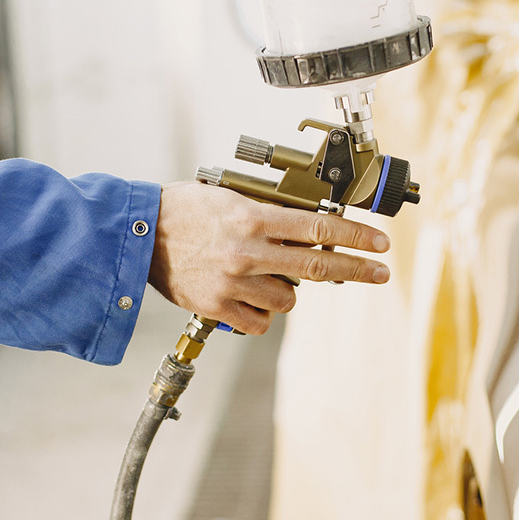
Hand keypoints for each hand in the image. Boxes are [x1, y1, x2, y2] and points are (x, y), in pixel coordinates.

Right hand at [147, 182, 391, 334]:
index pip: (319, 228)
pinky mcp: (218, 308)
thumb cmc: (182, 209)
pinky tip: (250, 297)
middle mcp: (248, 252)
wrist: (136, 234)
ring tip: (266, 275)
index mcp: (253, 219)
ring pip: (288, 298)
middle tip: (381, 272)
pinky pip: (260, 322)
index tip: (380, 243)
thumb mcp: (230, 197)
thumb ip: (268, 214)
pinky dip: (262, 313)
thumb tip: (308, 227)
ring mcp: (234, 283)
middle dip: (358, 269)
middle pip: (318, 267)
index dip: (356, 236)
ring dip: (289, 289)